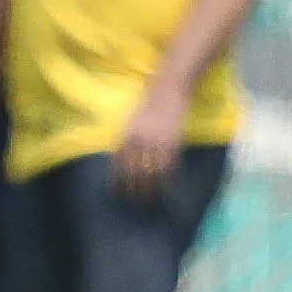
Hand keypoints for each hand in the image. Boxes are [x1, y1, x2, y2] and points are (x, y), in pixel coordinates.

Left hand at [113, 84, 186, 201]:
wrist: (168, 89)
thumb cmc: (148, 104)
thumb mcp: (131, 121)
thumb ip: (127, 139)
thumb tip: (122, 160)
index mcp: (126, 135)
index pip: (119, 165)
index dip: (118, 181)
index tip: (118, 194)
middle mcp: (140, 140)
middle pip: (134, 172)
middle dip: (134, 189)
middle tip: (135, 202)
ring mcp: (157, 142)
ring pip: (152, 173)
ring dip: (151, 188)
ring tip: (150, 199)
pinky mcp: (173, 142)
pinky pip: (169, 166)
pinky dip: (168, 179)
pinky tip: (167, 186)